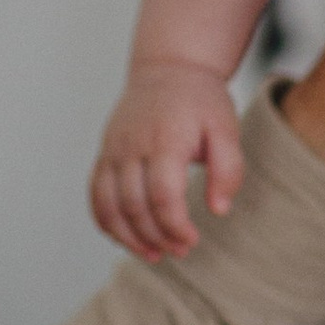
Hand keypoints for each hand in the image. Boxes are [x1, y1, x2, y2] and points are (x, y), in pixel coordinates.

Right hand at [90, 59, 240, 262]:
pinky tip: (127, 239)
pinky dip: (106, 222)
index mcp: (164, 139)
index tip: (192, 240)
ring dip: (129, 237)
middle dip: (156, 237)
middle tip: (180, 251)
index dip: (175, 226)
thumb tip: (219, 209)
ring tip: (154, 254)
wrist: (168, 69)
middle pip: (134, 206)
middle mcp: (131, 146)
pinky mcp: (104, 155)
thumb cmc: (200, 101)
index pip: (162, 195)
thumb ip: (228, 169)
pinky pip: (95, 196)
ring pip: (109, 206)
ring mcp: (112, 151)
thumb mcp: (226, 129)